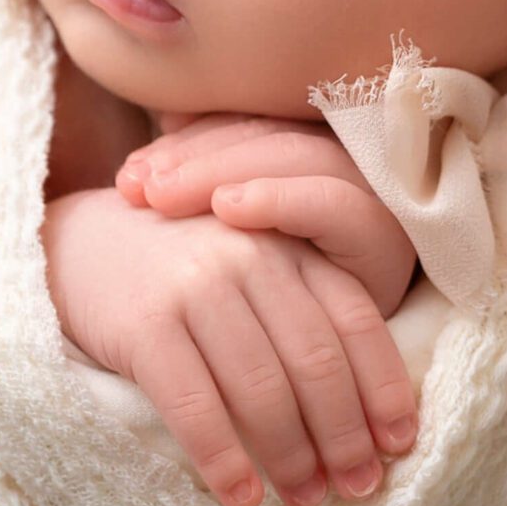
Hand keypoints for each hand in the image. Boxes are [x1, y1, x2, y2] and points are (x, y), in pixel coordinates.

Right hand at [42, 188, 417, 505]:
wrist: (70, 244)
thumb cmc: (174, 271)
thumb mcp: (246, 267)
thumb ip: (299, 310)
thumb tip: (363, 416)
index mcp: (285, 244)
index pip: (356, 320)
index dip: (383, 388)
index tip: (399, 444)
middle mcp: (249, 256)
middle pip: (316, 361)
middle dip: (344, 435)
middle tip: (358, 487)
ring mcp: (194, 286)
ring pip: (263, 389)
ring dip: (292, 457)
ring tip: (305, 498)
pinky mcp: (144, 324)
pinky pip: (197, 406)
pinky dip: (225, 460)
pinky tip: (242, 497)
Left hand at [116, 114, 420, 318]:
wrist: (319, 377)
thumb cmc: (260, 307)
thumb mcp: (229, 246)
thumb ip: (206, 186)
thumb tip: (156, 132)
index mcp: (301, 156)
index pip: (241, 129)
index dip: (183, 143)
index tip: (126, 176)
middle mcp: (341, 165)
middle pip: (265, 139)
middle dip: (194, 158)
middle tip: (137, 189)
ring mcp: (365, 195)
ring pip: (294, 157)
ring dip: (224, 170)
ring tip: (164, 195)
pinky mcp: (380, 238)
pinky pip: (334, 204)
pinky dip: (279, 197)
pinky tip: (228, 209)